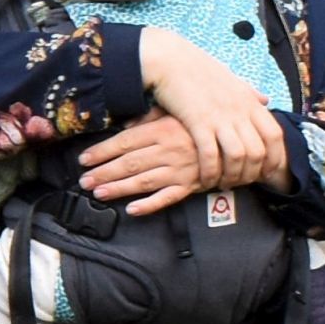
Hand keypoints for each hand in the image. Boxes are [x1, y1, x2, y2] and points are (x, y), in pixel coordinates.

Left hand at [78, 110, 286, 216]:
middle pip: (129, 163)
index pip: (125, 141)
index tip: (84, 159)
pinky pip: (168, 198)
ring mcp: (180, 169)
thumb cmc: (201, 123)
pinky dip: (150, 205)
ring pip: (143, 181)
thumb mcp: (176, 113)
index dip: (102, 151)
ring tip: (98, 193)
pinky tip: (132, 210)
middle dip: (103, 172)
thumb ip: (149, 118)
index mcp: (163, 129)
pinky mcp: (191, 185)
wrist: (240, 138)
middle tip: (83, 181)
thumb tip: (124, 124)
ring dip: (118, 188)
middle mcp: (169, 150)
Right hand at [112, 29, 288, 203]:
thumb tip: (266, 100)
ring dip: (232, 175)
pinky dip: (211, 172)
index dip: (275, 158)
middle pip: (258, 151)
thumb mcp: (233, 80)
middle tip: (242, 182)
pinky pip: (210, 155)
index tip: (267, 172)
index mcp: (250, 102)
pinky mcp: (198, 122)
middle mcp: (239, 111)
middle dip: (252, 173)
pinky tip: (206, 179)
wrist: (172, 60)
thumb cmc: (200, 71)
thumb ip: (251, 93)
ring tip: (224, 183)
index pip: (275, 136)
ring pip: (238, 156)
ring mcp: (220, 117)